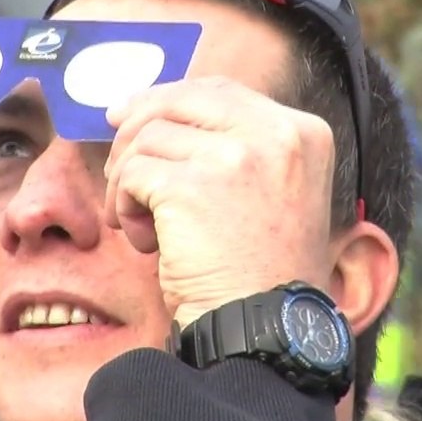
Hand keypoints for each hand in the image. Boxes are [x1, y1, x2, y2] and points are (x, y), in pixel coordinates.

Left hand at [103, 77, 335, 327]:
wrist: (262, 329)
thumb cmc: (261, 273)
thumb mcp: (274, 194)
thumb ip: (238, 147)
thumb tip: (152, 109)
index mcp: (304, 133)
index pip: (220, 91)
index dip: (168, 99)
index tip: (130, 116)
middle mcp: (276, 135)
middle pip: (178, 102)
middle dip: (134, 130)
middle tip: (117, 168)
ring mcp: (235, 158)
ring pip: (147, 139)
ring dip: (129, 182)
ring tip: (144, 227)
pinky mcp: (191, 188)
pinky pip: (132, 175)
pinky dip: (124, 207)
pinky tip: (146, 242)